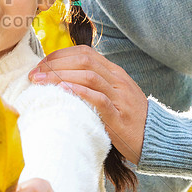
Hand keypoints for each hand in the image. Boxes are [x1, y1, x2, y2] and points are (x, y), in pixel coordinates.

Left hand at [29, 45, 147, 163]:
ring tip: (40, 82)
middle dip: (55, 64)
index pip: (85, 52)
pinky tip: (63, 92)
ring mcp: (120, 97)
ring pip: (89, 76)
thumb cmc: (130, 120)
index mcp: (115, 73)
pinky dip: (80, 93)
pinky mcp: (120, 117)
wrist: (157, 138)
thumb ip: (95, 85)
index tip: (41, 64)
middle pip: (84, 60)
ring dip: (61, 76)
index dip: (60, 55)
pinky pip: (100, 99)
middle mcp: (118, 80)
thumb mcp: (114, 96)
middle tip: (34, 74)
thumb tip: (63, 81)